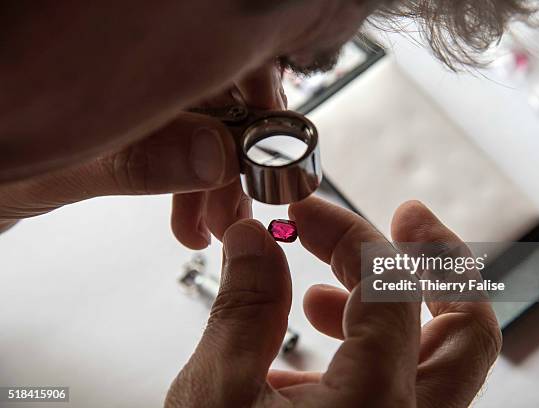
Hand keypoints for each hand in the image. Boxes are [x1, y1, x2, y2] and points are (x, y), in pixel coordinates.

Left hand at [0, 63, 285, 247]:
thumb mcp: (63, 164)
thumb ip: (140, 159)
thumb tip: (218, 155)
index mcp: (119, 50)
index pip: (219, 55)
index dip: (258, 101)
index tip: (274, 153)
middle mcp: (133, 66)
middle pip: (221, 95)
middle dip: (239, 158)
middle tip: (239, 206)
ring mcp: (136, 94)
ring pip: (207, 126)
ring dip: (220, 182)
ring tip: (215, 226)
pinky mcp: (135, 123)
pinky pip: (183, 147)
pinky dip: (196, 188)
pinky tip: (192, 221)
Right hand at [165, 197, 501, 406]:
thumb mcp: (214, 398)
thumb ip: (242, 308)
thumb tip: (254, 240)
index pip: (390, 287)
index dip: (347, 232)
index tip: (305, 213)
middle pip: (470, 330)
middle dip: (437, 261)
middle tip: (405, 219)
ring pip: (443, 363)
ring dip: (401, 305)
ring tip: (330, 289)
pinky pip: (404, 389)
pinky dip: (373, 348)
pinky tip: (316, 341)